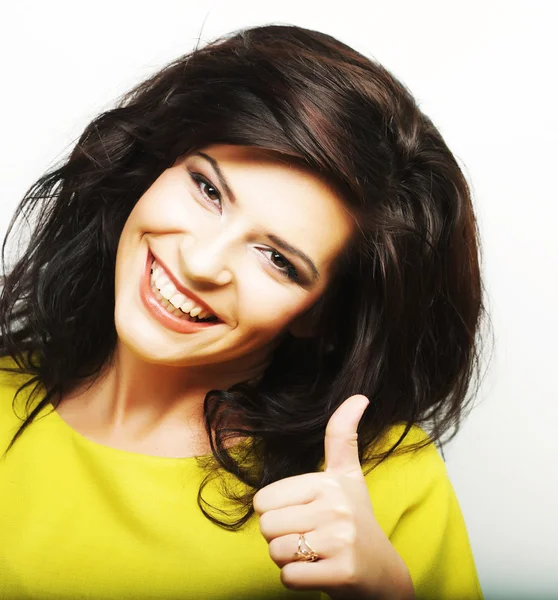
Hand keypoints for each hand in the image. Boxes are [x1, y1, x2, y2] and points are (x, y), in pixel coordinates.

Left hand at [253, 395, 413, 599]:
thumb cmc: (356, 520)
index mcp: (328, 481)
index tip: (304, 514)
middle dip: (281, 538)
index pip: (263, 500)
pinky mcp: (342, 571)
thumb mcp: (348, 475)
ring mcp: (340, 539)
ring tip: (315, 554)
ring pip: (276, 552)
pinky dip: (296, 580)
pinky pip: (288, 577)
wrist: (383, 573)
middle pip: (267, 526)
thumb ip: (343, 435)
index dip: (277, 512)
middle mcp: (336, 506)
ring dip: (288, 560)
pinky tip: (320, 571)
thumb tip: (360, 395)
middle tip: (310, 538)